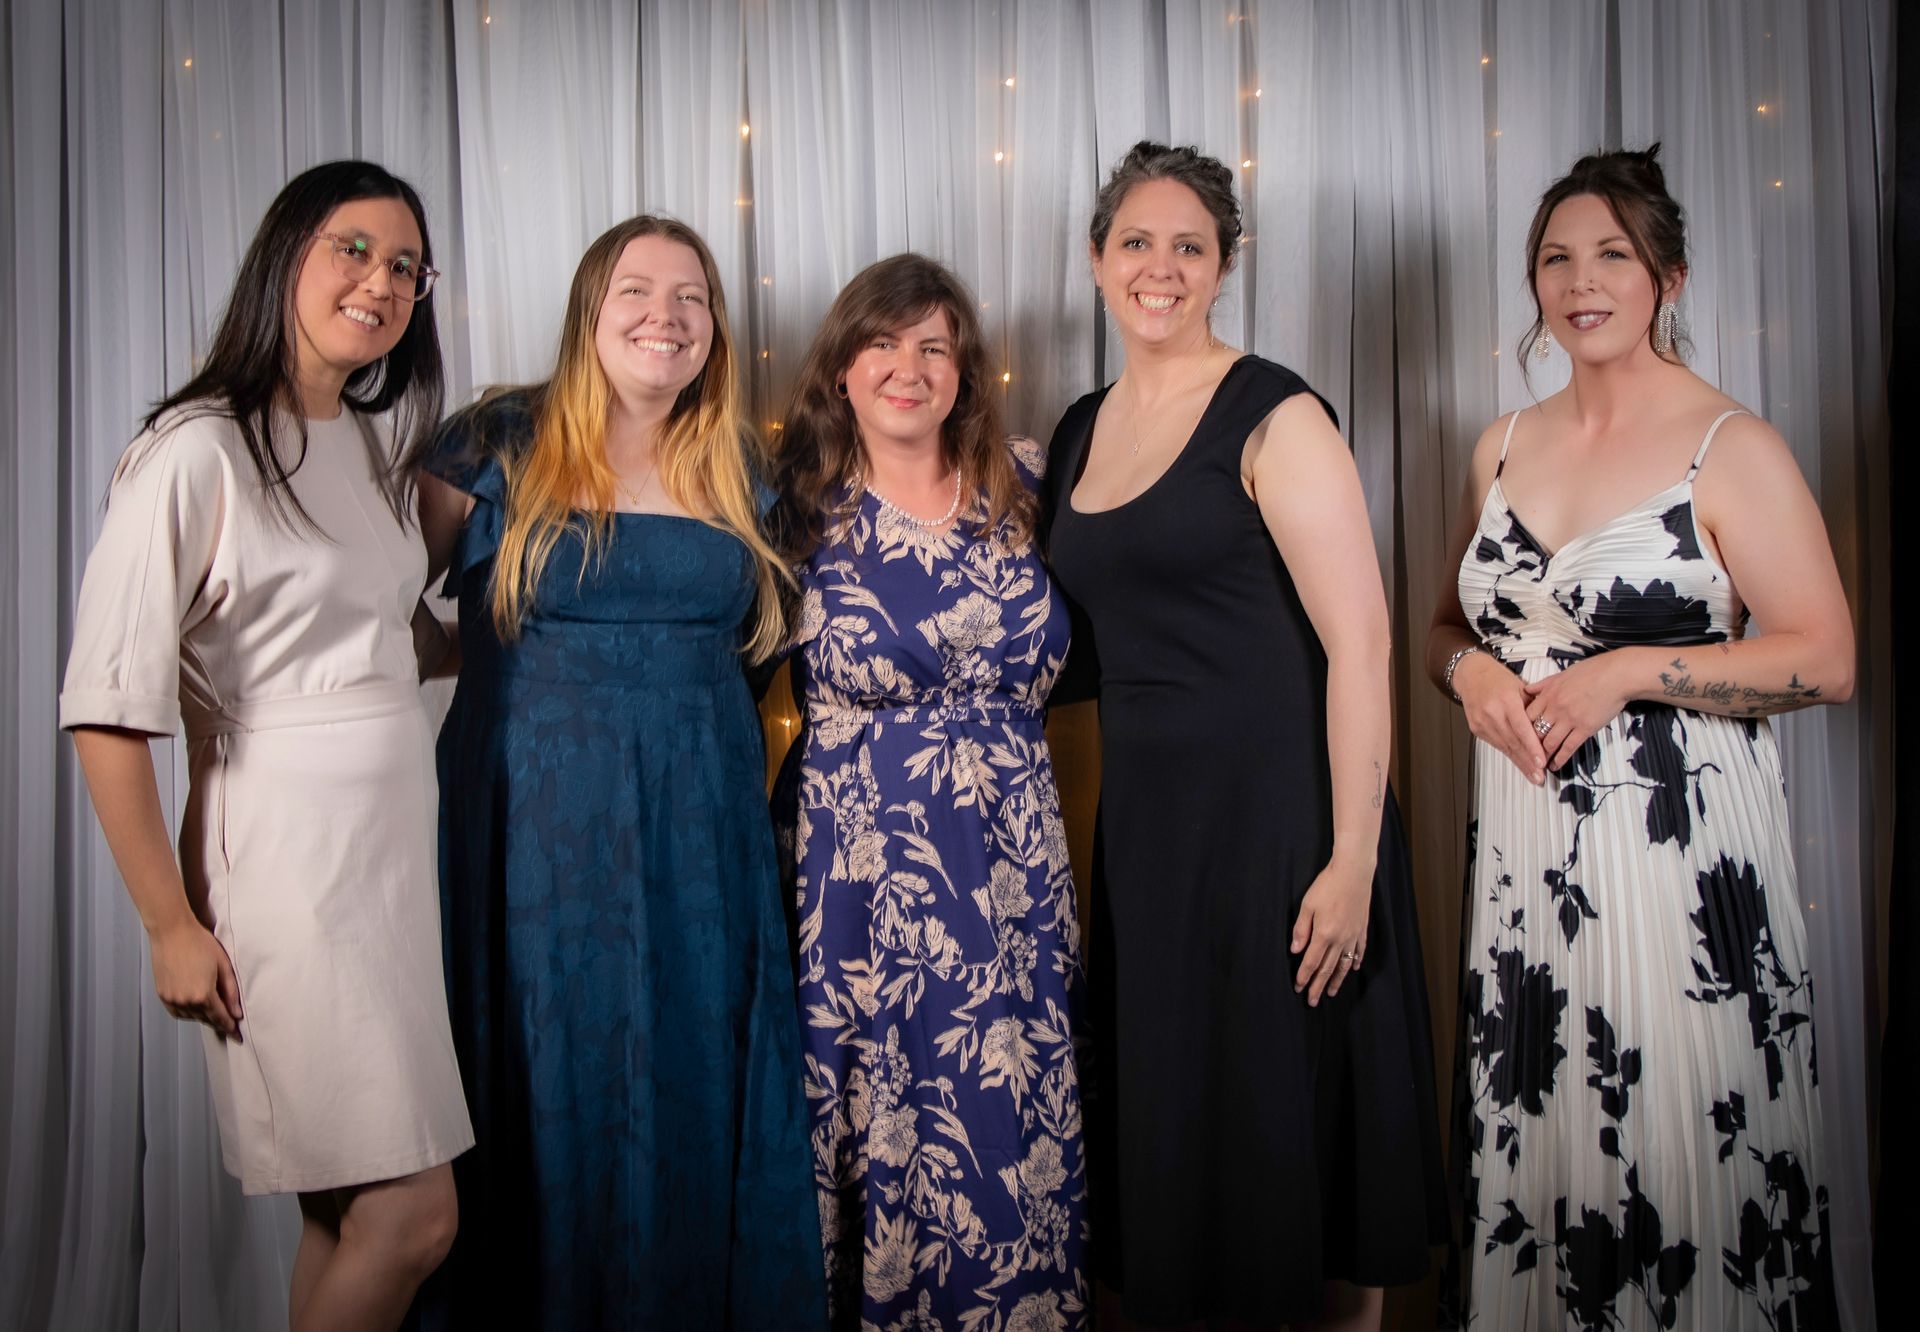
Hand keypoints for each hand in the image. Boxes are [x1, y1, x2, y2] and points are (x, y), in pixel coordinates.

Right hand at [149, 918, 242, 1038]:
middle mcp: (185, 1001)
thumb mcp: (223, 966)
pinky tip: (196, 1008)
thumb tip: (237, 1013)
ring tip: (213, 1014)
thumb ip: (231, 992)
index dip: (230, 1028)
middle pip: (206, 1019)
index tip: (237, 1036)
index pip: (220, 1018)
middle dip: (218, 1022)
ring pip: (191, 1017)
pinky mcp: (162, 994)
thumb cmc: (200, 944)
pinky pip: (177, 1012)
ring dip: (203, 1017)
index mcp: (203, 995)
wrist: (172, 932)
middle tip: (228, 1025)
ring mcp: (171, 999)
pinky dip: (188, 1013)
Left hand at [1291, 858, 1371, 1006]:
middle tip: (1312, 1001)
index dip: (1304, 977)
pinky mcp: (1362, 929)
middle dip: (1318, 986)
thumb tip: (1295, 950)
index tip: (1299, 988)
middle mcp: (1340, 939)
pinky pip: (1359, 951)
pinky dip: (1354, 962)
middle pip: (1327, 969)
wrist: (1354, 872)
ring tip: (1330, 992)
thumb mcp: (1308, 905)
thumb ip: (1301, 929)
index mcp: (1324, 934)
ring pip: (1343, 964)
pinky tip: (1352, 969)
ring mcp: (1353, 935)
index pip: (1311, 962)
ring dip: (1336, 980)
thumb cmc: (1328, 885)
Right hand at [1454, 651, 1545, 785]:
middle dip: (1528, 762)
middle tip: (1539, 776)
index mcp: (1506, 700)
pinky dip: (1508, 754)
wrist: (1471, 674)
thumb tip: (1550, 726)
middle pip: (1513, 742)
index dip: (1532, 747)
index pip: (1521, 729)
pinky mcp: (1476, 729)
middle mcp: (1492, 712)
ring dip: (1519, 763)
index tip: (1541, 762)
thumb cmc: (1497, 679)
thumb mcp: (1520, 687)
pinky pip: (1496, 744)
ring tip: (1532, 774)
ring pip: (1504, 747)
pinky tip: (1518, 762)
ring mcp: (1482, 722)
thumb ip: (1534, 708)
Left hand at [1524, 654, 1627, 772]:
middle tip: (1526, 754)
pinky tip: (1555, 765)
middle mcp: (1555, 708)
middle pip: (1535, 731)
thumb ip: (1543, 684)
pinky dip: (1560, 759)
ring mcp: (1569, 720)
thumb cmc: (1593, 671)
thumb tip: (1528, 689)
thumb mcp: (1562, 674)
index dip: (1521, 727)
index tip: (1520, 736)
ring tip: (1538, 764)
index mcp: (1548, 694)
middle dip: (1529, 745)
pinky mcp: (1585, 729)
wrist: (1617, 676)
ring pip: (1549, 742)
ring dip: (1542, 755)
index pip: (1527, 715)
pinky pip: (1568, 747)